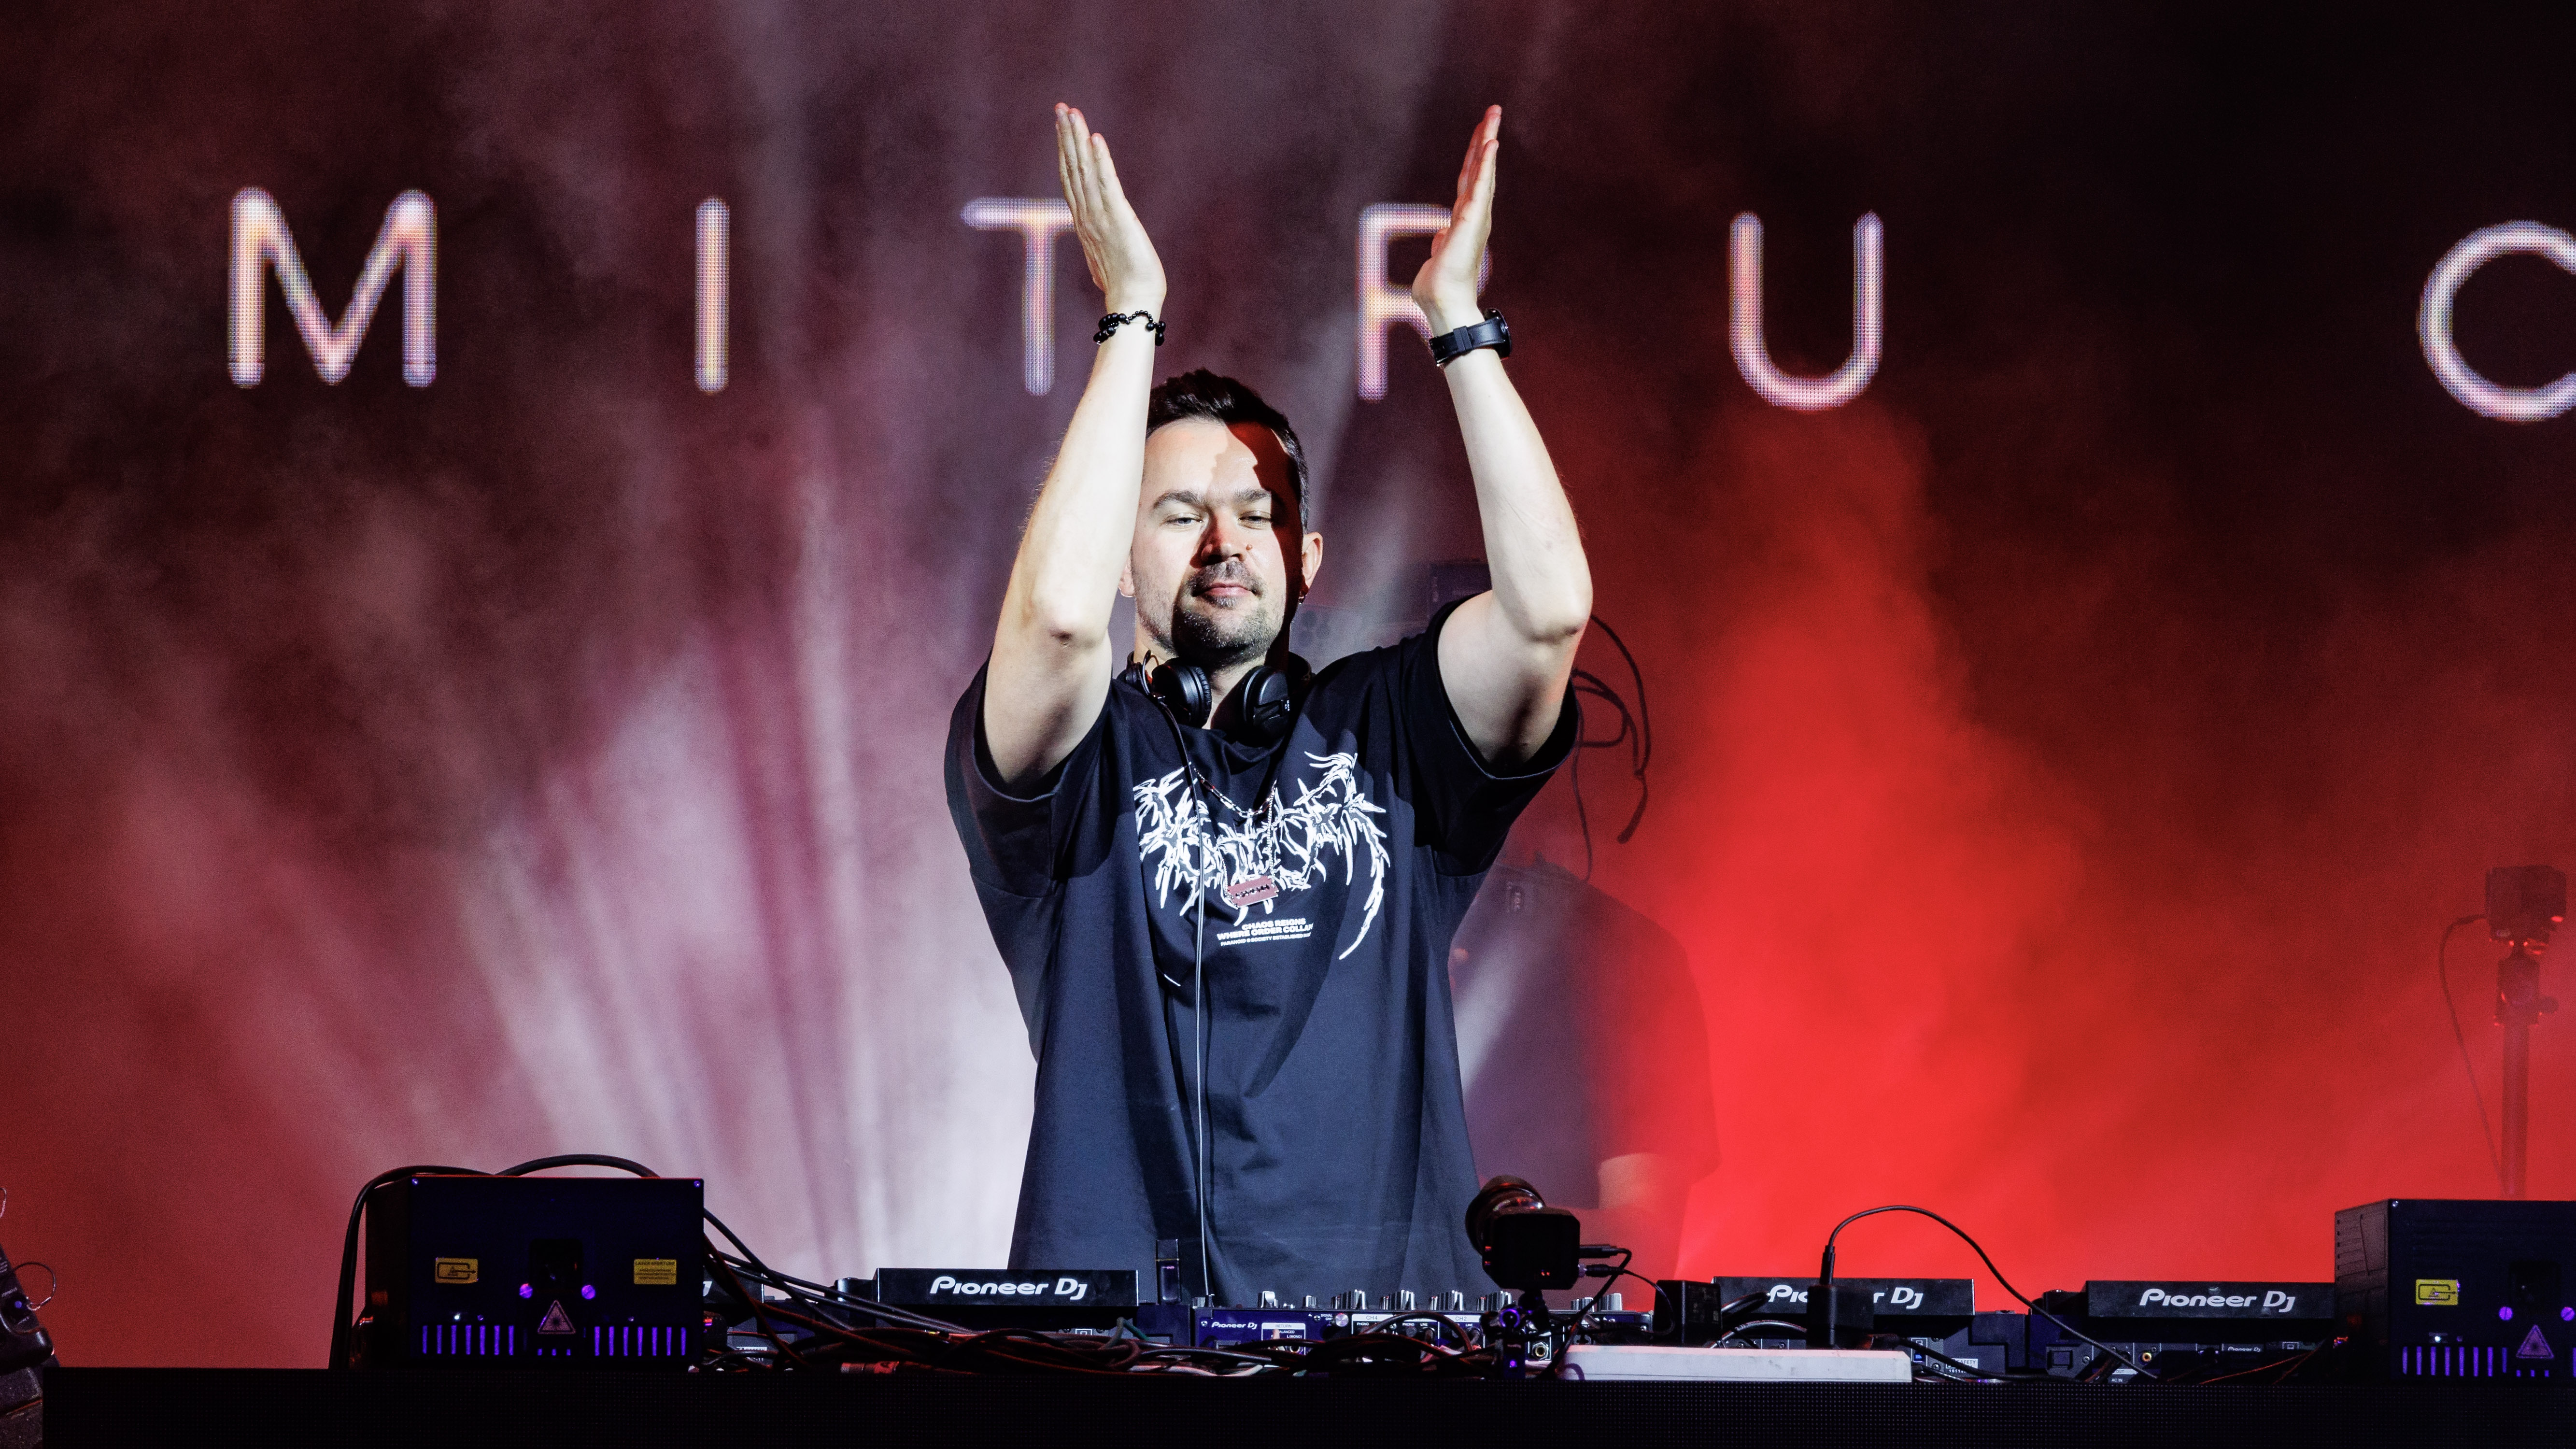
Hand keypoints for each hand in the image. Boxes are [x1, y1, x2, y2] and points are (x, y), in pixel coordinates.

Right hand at [1056, 103, 1165, 315]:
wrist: (1134, 302)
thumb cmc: (1125, 285)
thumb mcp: (1106, 257)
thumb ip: (1100, 241)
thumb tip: (1096, 241)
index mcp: (1085, 222)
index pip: (1072, 179)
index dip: (1066, 151)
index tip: (1062, 127)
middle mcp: (1087, 215)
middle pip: (1072, 168)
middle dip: (1065, 136)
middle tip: (1061, 107)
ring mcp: (1100, 216)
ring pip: (1084, 170)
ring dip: (1077, 139)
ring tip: (1071, 113)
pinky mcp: (1118, 218)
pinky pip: (1107, 183)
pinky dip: (1100, 160)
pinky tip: (1095, 138)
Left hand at [1412, 105, 1499, 335]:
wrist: (1443, 303)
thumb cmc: (1440, 285)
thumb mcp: (1439, 255)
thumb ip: (1442, 241)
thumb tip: (1442, 234)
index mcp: (1465, 219)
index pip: (1470, 179)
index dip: (1475, 155)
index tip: (1482, 132)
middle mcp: (1474, 214)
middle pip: (1479, 169)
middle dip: (1485, 138)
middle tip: (1494, 111)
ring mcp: (1475, 216)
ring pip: (1482, 172)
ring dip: (1487, 143)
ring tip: (1493, 118)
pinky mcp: (1471, 220)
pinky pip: (1480, 186)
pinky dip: (1486, 164)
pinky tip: (1490, 144)